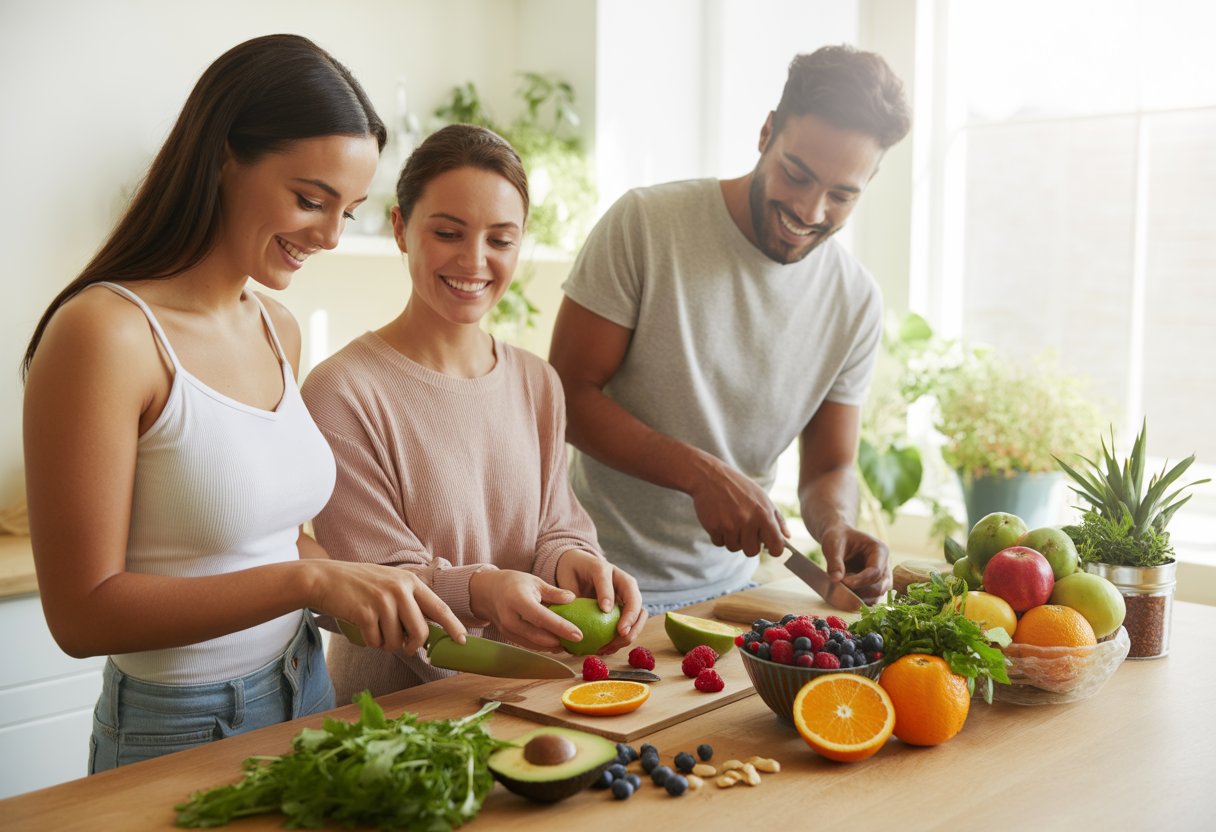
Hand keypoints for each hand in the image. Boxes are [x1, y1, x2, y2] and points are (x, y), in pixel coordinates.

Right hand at [306, 560, 466, 654]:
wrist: (324, 578)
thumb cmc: (358, 584)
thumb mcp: (389, 583)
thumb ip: (408, 601)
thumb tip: (425, 632)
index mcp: (410, 581)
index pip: (439, 607)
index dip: (452, 626)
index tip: (461, 639)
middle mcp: (400, 589)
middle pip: (420, 631)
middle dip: (413, 646)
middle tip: (404, 647)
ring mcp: (382, 600)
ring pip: (396, 641)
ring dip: (386, 644)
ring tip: (376, 631)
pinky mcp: (365, 613)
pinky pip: (376, 641)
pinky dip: (371, 642)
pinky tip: (363, 629)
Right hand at [468, 569, 581, 650]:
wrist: (489, 592)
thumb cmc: (515, 584)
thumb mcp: (535, 581)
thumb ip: (553, 592)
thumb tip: (572, 599)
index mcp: (517, 600)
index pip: (542, 617)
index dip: (561, 628)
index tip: (579, 635)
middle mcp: (510, 618)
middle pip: (538, 636)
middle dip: (560, 641)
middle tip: (579, 642)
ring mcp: (507, 630)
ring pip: (534, 644)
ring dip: (553, 646)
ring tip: (571, 644)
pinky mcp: (508, 637)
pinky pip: (529, 645)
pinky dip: (544, 646)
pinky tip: (558, 643)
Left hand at [554, 549, 647, 653]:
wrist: (581, 570)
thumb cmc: (573, 573)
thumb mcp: (568, 578)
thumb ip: (569, 594)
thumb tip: (568, 616)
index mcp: (603, 569)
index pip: (607, 580)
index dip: (607, 594)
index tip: (604, 610)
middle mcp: (621, 581)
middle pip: (634, 598)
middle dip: (631, 617)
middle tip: (621, 634)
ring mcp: (627, 595)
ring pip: (640, 613)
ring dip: (631, 632)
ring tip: (611, 647)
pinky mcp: (628, 609)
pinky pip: (632, 624)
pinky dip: (623, 639)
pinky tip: (607, 649)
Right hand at [689, 457, 788, 556]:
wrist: (709, 476)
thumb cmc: (739, 487)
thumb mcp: (762, 497)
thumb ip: (777, 519)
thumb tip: (787, 537)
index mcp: (764, 514)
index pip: (777, 546)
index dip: (774, 549)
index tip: (769, 547)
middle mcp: (748, 521)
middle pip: (752, 552)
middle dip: (748, 543)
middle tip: (743, 529)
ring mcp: (730, 525)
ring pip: (734, 548)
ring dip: (732, 538)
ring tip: (730, 520)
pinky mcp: (714, 527)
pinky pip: (719, 543)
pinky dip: (719, 535)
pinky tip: (719, 519)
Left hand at [818, 525, 890, 603]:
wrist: (839, 538)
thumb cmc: (838, 537)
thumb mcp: (833, 544)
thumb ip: (834, 561)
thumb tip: (836, 580)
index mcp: (879, 550)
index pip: (875, 571)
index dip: (860, 580)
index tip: (842, 582)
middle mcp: (885, 564)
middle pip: (882, 585)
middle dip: (863, 592)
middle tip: (842, 590)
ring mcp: (882, 576)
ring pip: (878, 594)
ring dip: (861, 598)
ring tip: (843, 592)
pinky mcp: (875, 585)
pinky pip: (872, 598)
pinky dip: (860, 600)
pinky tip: (846, 597)